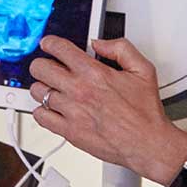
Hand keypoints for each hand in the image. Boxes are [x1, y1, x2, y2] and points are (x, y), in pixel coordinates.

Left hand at [27, 35, 186, 184]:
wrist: (147, 143)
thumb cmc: (145, 112)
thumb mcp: (142, 69)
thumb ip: (121, 48)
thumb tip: (99, 43)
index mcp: (94, 73)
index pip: (59, 49)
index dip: (49, 43)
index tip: (48, 44)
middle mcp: (79, 91)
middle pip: (40, 68)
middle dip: (42, 64)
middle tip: (49, 67)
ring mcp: (71, 111)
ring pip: (38, 92)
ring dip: (42, 87)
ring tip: (52, 88)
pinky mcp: (69, 131)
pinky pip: (40, 117)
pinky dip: (42, 111)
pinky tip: (51, 109)